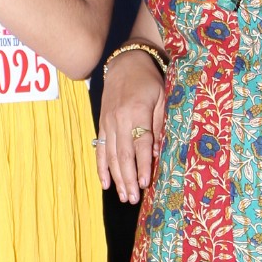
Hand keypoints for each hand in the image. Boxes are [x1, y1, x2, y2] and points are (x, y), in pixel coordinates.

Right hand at [97, 52, 165, 203]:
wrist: (125, 63)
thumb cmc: (148, 81)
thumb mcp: (162, 98)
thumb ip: (160, 124)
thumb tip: (157, 153)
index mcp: (137, 112)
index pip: (140, 144)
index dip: (142, 165)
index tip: (145, 183)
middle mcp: (119, 120)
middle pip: (123, 155)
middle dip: (128, 179)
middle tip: (134, 199)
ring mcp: (108, 123)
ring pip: (110, 156)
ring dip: (117, 178)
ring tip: (124, 196)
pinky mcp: (102, 124)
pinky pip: (100, 149)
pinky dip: (101, 168)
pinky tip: (106, 183)